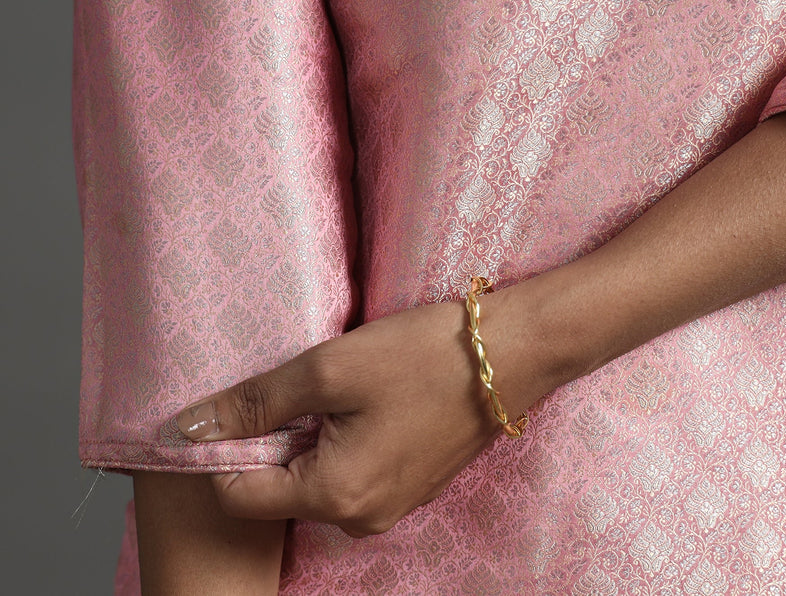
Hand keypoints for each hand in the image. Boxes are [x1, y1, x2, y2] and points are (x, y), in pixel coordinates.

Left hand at [176, 297, 535, 536]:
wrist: (513, 353)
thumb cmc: (423, 356)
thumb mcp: (330, 369)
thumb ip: (256, 402)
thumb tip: (186, 427)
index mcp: (337, 497)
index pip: (240, 496)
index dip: (222, 449)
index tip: (231, 402)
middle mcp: (361, 519)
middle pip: (279, 488)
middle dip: (270, 438)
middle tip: (288, 382)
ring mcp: (390, 506)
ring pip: (316, 477)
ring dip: (307, 434)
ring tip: (328, 384)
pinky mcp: (409, 485)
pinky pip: (351, 472)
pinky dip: (339, 437)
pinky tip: (360, 396)